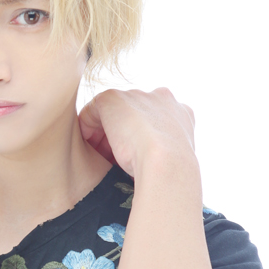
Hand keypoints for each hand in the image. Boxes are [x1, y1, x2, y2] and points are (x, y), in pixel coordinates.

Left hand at [77, 86, 195, 177]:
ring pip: (114, 114)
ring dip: (104, 135)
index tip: (133, 161)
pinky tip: (87, 146)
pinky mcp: (113, 99)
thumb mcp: (173, 160)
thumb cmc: (170, 172)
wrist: (166, 162)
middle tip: (112, 161)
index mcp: (181, 114)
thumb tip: (147, 166)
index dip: (142, 142)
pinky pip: (93, 111)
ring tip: (99, 157)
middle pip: (133, 116)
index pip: (156, 123)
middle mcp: (162, 98)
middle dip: (122, 136)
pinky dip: (87, 128)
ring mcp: (137, 96)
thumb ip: (164, 153)